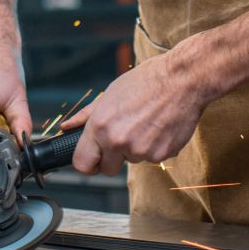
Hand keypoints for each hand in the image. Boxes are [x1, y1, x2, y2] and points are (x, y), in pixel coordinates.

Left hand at [60, 50, 204, 176]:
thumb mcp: (110, 94)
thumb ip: (86, 116)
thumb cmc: (146, 81)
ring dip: (135, 148)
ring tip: (145, 122)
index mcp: (101, 126)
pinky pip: (152, 158)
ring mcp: (140, 151)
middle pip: (107, 169)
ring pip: (131, 161)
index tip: (93, 158)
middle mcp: (118, 141)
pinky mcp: (161, 155)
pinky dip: (154, 147)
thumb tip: (67, 128)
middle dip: (112, 158)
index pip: (82, 164)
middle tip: (123, 135)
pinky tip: (158, 126)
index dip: (87, 163)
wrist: (181, 80)